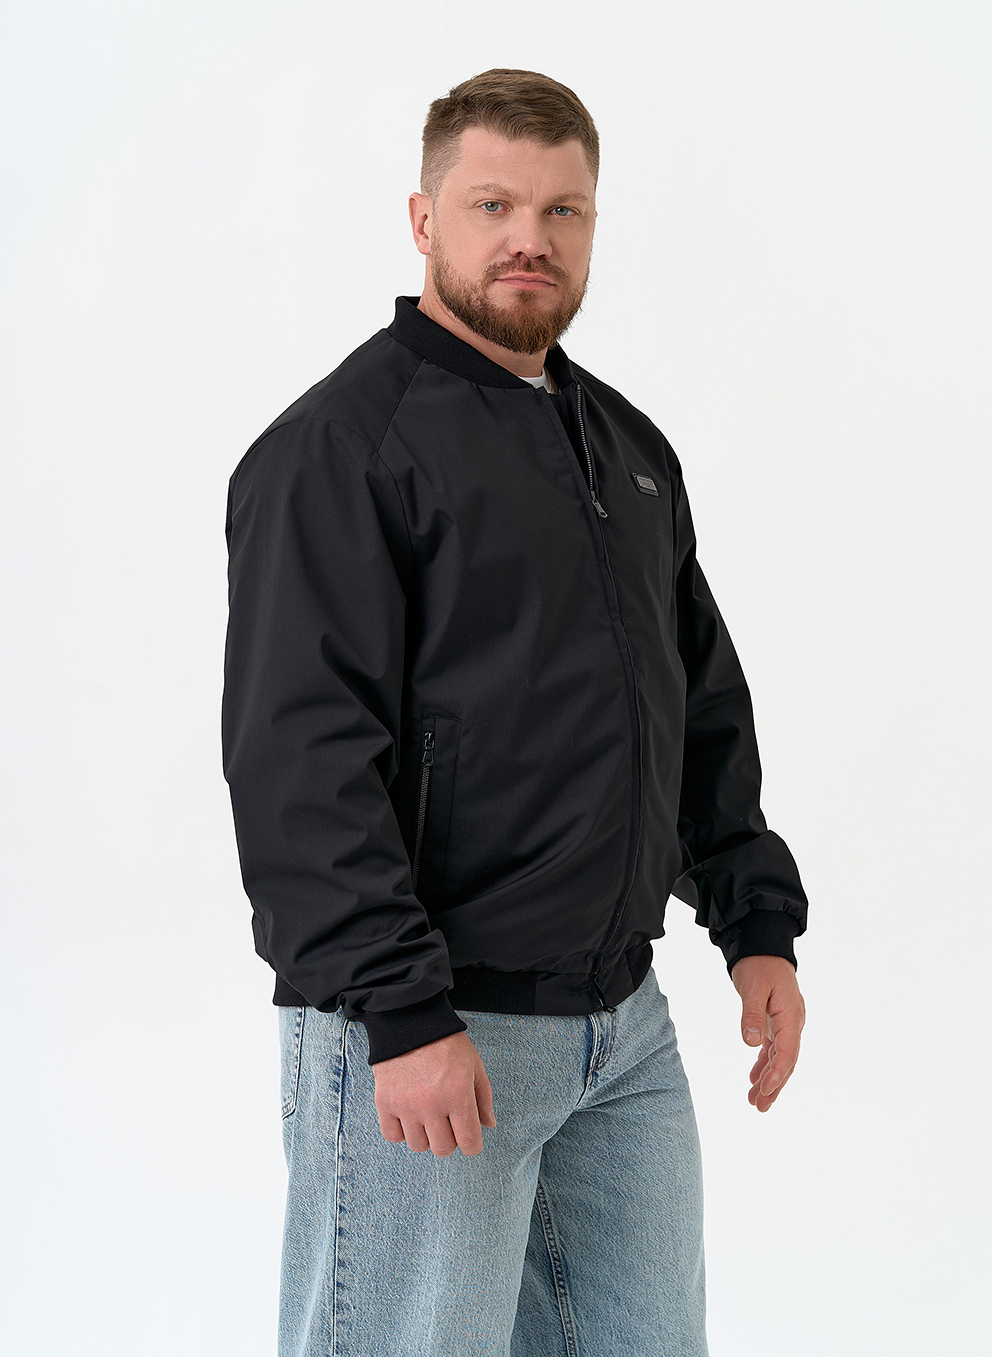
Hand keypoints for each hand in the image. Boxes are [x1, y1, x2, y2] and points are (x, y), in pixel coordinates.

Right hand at [371, 1030, 496, 1156]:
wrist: (410, 1021)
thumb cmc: (445, 1042)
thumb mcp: (474, 1065)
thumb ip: (484, 1097)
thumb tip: (488, 1124)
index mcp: (458, 1095)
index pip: (469, 1142)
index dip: (472, 1144)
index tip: (469, 1138)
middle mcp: (432, 1104)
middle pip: (442, 1149)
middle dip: (449, 1139)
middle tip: (448, 1121)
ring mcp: (406, 1105)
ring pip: (418, 1145)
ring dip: (425, 1135)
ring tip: (427, 1115)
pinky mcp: (385, 1102)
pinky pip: (393, 1136)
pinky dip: (401, 1131)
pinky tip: (408, 1115)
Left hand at [731, 954, 805, 1111]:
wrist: (763, 944)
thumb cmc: (759, 964)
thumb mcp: (752, 987)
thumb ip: (752, 1015)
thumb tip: (751, 1043)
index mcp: (791, 1015)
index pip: (788, 1051)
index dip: (778, 1073)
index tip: (766, 1089)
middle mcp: (792, 1022)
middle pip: (787, 1060)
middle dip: (774, 1085)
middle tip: (760, 1106)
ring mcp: (785, 1022)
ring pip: (780, 1057)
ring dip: (769, 1079)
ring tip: (755, 1101)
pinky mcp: (775, 1020)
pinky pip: (773, 1048)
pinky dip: (764, 1063)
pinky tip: (753, 1078)